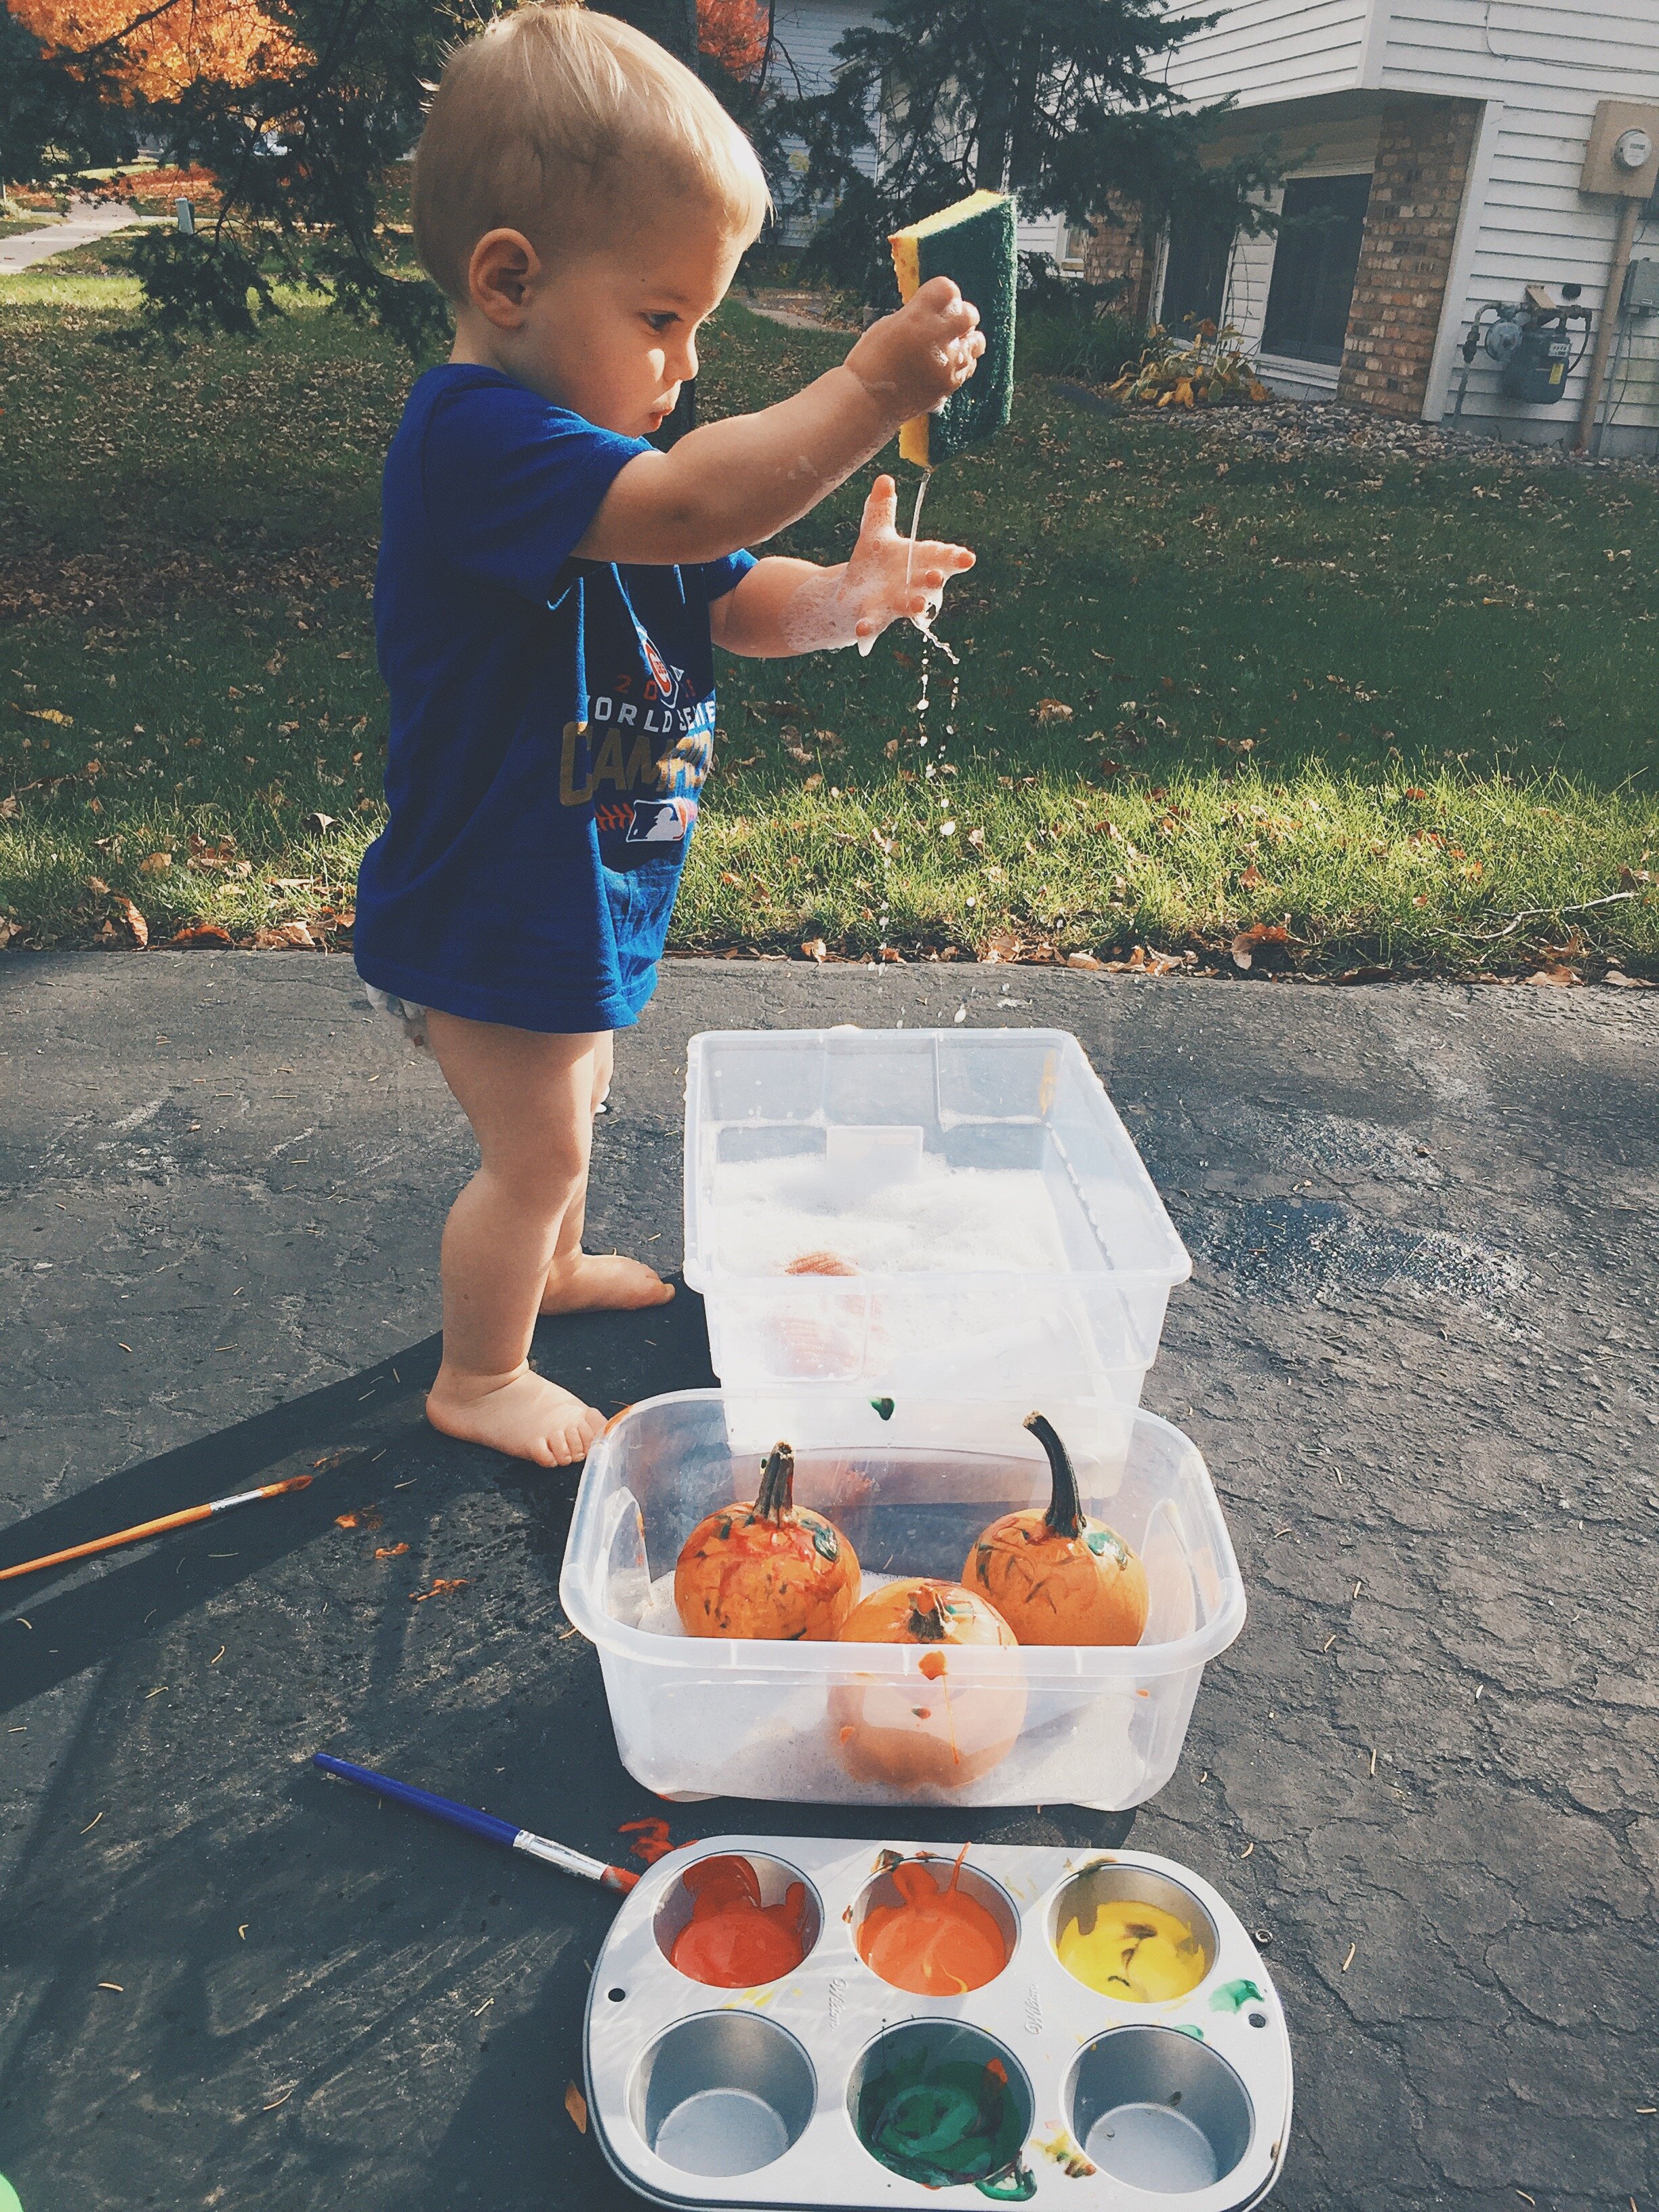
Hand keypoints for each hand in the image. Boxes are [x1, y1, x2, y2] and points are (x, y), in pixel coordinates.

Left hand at [777, 475, 974, 654]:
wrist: (850, 597)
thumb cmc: (873, 565)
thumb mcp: (876, 533)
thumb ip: (881, 510)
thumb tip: (884, 479)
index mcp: (918, 561)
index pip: (940, 557)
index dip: (954, 558)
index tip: (967, 558)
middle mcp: (912, 585)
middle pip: (929, 584)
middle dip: (934, 581)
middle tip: (938, 577)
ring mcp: (894, 604)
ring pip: (908, 606)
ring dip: (914, 605)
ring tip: (918, 607)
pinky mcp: (873, 618)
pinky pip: (873, 625)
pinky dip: (868, 629)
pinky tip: (861, 631)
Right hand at [845, 276, 984, 422]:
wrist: (868, 401)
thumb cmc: (871, 360)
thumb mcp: (889, 325)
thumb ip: (917, 315)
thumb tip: (936, 312)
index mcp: (916, 316)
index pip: (947, 289)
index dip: (945, 294)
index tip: (939, 302)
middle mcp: (936, 336)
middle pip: (968, 313)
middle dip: (962, 315)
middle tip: (951, 323)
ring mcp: (946, 362)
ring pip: (976, 341)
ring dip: (967, 339)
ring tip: (952, 345)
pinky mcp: (950, 383)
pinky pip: (969, 366)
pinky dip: (963, 362)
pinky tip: (948, 363)